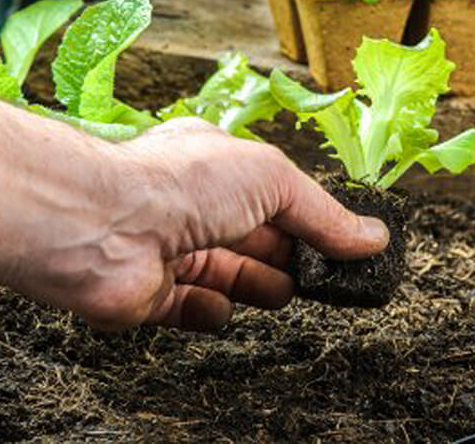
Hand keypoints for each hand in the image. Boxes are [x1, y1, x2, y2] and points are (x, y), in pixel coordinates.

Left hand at [0, 93, 388, 330]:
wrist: (101, 227)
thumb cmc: (179, 183)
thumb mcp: (274, 181)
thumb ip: (324, 215)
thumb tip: (373, 237)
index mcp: (217, 163)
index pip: (276, 194)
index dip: (309, 219)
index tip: (343, 245)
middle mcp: (192, 204)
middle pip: (258, 239)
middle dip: (290, 256)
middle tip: (322, 276)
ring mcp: (172, 250)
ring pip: (233, 276)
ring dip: (258, 285)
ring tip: (278, 289)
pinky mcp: (154, 295)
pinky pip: (196, 310)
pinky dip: (211, 311)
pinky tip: (217, 304)